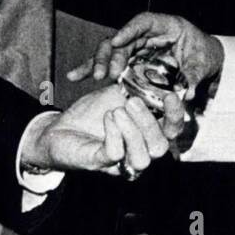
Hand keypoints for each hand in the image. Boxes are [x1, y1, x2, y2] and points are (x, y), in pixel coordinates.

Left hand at [23, 85, 178, 174]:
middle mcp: (138, 150)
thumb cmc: (91, 113)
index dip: (176, 116)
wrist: (59, 126)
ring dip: (134, 131)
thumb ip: (139, 87)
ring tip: (117, 111)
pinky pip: (115, 155)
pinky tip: (107, 118)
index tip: (170, 96)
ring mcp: (120, 161)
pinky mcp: (99, 162)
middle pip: (160, 147)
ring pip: (143, 158)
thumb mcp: (118, 94)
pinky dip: (114, 134)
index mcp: (147, 134)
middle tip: (132, 101)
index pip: (172, 131)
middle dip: (150, 123)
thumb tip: (158, 72)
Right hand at [68, 12, 223, 91]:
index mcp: (166, 25)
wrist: (204, 60)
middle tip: (105, 74)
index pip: (143, 22)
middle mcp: (146, 34)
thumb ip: (193, 76)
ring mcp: (136, 46)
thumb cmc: (204, 55)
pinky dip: (91, 68)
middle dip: (111, 55)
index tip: (116, 40)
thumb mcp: (203, 63)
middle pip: (122, 38)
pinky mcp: (130, 60)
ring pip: (111, 50)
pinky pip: (108, 63)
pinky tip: (74, 76)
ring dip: (98, 62)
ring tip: (91, 77)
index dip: (129, 29)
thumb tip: (187, 93)